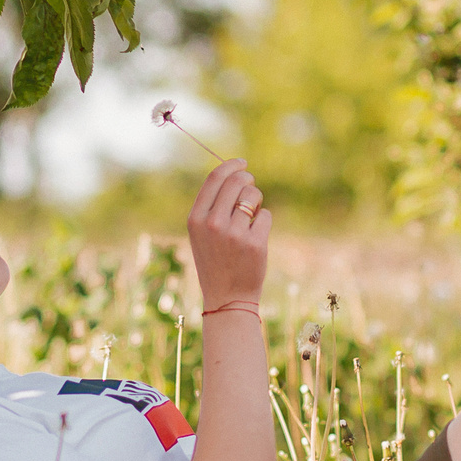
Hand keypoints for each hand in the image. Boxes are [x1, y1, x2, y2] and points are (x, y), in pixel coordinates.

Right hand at [186, 158, 269, 307]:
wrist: (227, 297)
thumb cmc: (215, 261)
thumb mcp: (201, 233)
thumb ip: (211, 206)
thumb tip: (233, 174)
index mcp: (195, 219)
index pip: (214, 179)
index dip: (231, 166)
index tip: (242, 162)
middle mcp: (212, 224)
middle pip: (237, 182)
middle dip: (248, 180)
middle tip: (251, 187)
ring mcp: (234, 234)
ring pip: (253, 196)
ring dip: (256, 202)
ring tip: (250, 218)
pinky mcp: (254, 243)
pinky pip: (265, 215)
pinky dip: (263, 222)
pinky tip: (255, 237)